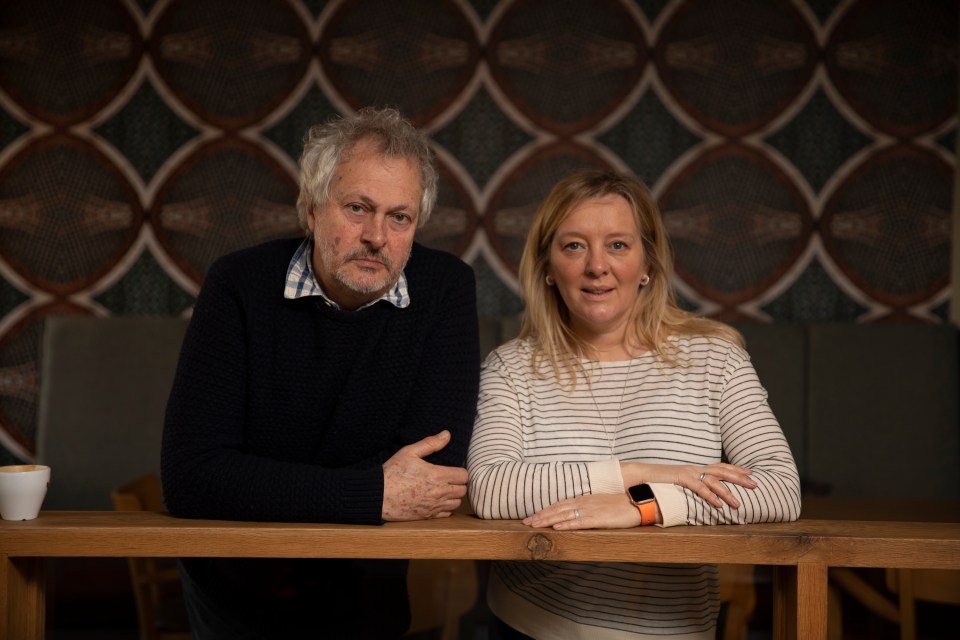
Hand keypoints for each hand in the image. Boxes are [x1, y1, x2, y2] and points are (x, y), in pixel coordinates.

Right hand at [382, 430, 467, 520]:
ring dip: (454, 496)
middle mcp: (439, 493)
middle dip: (459, 484)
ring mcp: (434, 506)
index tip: (454, 469)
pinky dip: (446, 508)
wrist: (378, 496)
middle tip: (450, 479)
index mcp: (437, 475)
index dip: (461, 471)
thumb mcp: (409, 452)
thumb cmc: (392, 473)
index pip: (464, 476)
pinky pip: (446, 514)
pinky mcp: (427, 516)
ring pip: (456, 503)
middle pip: (463, 490)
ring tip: (445, 489)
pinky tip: (437, 500)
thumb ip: (430, 443)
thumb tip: (447, 434)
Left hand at [523, 493, 641, 529]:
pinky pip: (579, 522)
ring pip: (564, 515)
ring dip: (548, 520)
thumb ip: (586, 508)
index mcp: (584, 499)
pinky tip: (557, 528)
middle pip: (557, 509)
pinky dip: (566, 525)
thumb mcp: (599, 504)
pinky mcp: (599, 519)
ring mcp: (590, 510)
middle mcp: (584, 503)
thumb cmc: (620, 505)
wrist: (637, 503)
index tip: (532, 516)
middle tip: (526, 522)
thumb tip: (573, 514)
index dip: (545, 510)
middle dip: (540, 516)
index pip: (559, 504)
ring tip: (534, 525)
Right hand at [622, 462, 756, 508]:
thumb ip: (692, 486)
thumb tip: (703, 495)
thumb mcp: (679, 482)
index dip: (736, 469)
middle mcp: (695, 468)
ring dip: (728, 492)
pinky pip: (699, 488)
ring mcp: (688, 472)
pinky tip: (720, 504)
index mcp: (696, 469)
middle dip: (740, 478)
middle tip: (755, 485)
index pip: (720, 467)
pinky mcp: (680, 478)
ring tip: (739, 503)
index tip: (750, 473)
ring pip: (713, 481)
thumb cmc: (660, 481)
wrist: (641, 474)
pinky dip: (711, 496)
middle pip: (722, 471)